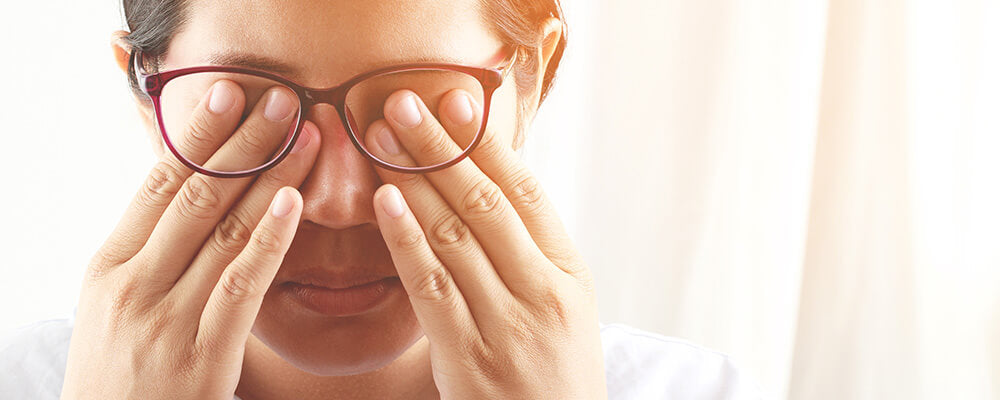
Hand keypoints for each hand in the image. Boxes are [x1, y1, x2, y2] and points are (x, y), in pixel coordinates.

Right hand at [61, 81, 318, 398]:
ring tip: (306, 135)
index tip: (231, 91)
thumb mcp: (116, 300)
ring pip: (225, 230)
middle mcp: (134, 282)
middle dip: (243, 141)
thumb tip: (190, 187)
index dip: (199, 132)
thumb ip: (151, 247)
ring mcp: (167, 318)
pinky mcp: (204, 354)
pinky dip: (268, 239)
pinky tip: (294, 203)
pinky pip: (241, 285)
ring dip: (270, 176)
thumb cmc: (120, 368)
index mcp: (110, 263)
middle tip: (283, 100)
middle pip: (197, 194)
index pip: (159, 181)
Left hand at [368, 89, 606, 398]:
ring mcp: (507, 324)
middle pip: (485, 203)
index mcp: (569, 273)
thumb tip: (487, 187)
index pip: (526, 192)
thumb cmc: (556, 371)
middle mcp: (543, 291)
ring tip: (383, 138)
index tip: (454, 102)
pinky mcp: (468, 356)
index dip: (485, 144)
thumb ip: (532, 253)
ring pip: (455, 236)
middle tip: (402, 104)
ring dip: (414, 180)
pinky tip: (386, 203)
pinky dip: (407, 240)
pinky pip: (432, 287)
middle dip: (440, 147)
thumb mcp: (565, 307)